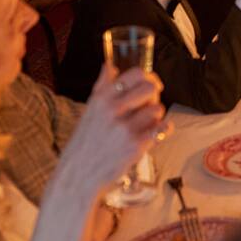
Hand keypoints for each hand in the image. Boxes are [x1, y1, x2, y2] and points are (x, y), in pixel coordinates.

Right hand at [55, 63, 164, 198]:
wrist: (78, 175)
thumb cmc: (85, 142)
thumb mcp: (89, 110)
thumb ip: (101, 86)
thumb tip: (110, 65)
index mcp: (102, 98)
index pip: (135, 73)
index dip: (147, 77)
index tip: (149, 84)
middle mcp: (113, 110)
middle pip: (150, 87)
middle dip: (155, 94)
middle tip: (150, 104)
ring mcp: (125, 128)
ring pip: (157, 108)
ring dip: (156, 116)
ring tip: (146, 124)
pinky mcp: (135, 145)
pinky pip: (161, 128)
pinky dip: (162, 130)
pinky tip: (154, 134)